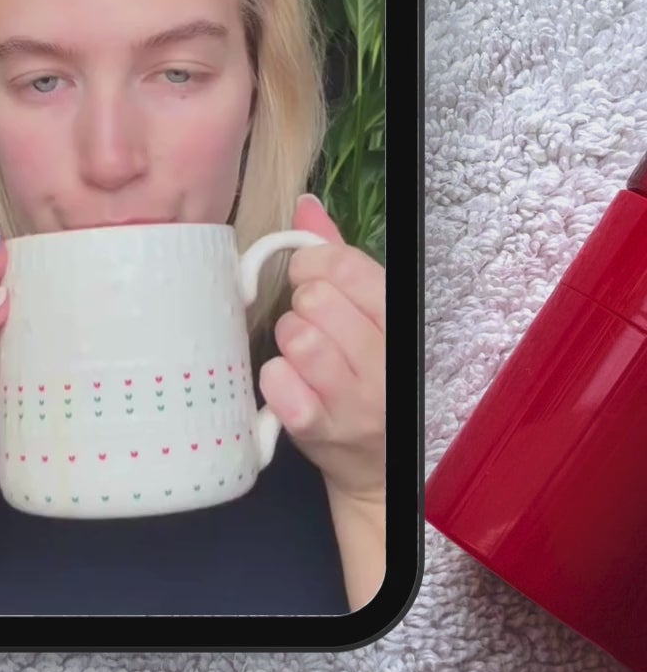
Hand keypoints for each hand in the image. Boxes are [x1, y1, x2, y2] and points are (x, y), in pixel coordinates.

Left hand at [258, 194, 384, 504]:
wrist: (375, 466)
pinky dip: (274, 378)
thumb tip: (306, 205)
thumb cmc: (367, 379)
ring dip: (287, 341)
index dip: (313, 264)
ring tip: (300, 354)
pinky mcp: (320, 429)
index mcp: (397, 322)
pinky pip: (278, 381)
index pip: (347, 267)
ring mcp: (354, 398)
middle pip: (316, 300)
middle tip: (309, 323)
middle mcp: (384, 360)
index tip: (309, 278)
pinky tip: (288, 385)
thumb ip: (338, 258)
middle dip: (300, 305)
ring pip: (296, 337)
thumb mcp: (367, 316)